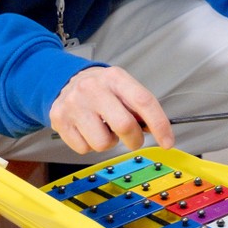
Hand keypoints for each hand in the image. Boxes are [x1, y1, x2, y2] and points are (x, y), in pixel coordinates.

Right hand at [49, 66, 171, 154]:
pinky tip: (88, 131)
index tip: (167, 141)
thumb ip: (139, 106)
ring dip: (109, 143)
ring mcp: (74, 104)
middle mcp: (93, 89)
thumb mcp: (122, 86)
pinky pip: (84, 149)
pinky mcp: (59, 119)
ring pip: (103, 144)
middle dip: (135, 140)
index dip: (159, 124)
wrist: (63, 82)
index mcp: (115, 78)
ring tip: (103, 129)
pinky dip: (90, 145)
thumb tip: (158, 131)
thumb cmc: (100, 89)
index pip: (143, 101)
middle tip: (133, 139)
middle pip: (124, 126)